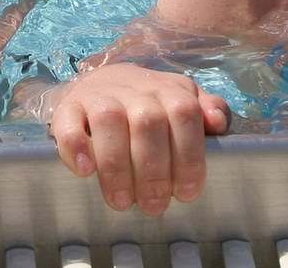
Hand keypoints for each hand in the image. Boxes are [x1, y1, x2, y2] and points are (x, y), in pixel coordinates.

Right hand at [50, 63, 230, 215]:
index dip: (189, 155)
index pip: (184, 114)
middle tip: (154, 206)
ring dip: (116, 165)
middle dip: (153, 170)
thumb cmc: (151, 103)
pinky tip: (86, 171)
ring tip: (122, 201)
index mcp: (168, 90)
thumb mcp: (183, 100)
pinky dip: (76, 147)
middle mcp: (135, 89)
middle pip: (148, 122)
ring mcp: (100, 95)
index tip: (187, 193)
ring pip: (109, 120)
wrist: (102, 82)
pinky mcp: (69, 107)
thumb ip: (208, 110)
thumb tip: (219, 123)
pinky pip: (68, 122)